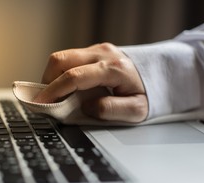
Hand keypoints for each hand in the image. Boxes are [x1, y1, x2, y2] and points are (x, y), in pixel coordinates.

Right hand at [34, 43, 148, 122]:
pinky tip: (67, 88)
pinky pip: (71, 58)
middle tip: (45, 101)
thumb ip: (111, 110)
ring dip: (52, 76)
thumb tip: (87, 107)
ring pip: (63, 56)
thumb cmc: (149, 94)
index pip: (74, 77)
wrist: (161, 74)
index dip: (53, 91)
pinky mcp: (96, 51)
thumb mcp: (137, 110)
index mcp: (113, 69)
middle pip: (62, 59)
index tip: (41, 105)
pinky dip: (62, 73)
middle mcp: (103, 53)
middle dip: (47, 81)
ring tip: (55, 96)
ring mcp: (99, 49)